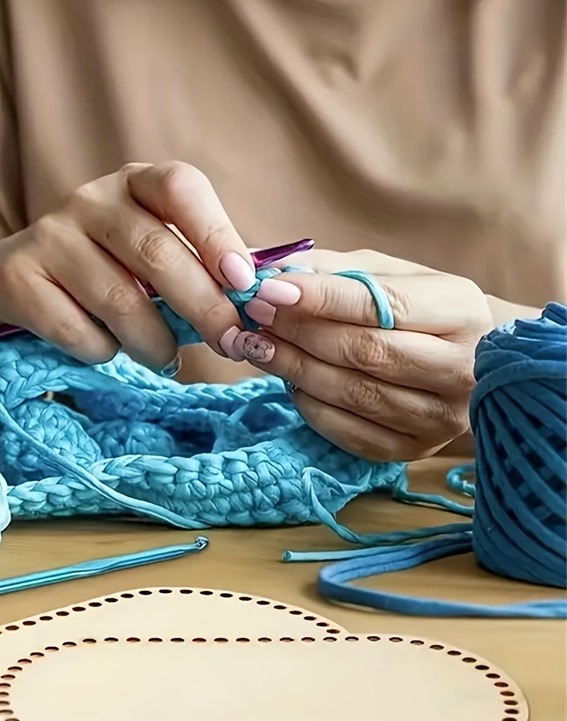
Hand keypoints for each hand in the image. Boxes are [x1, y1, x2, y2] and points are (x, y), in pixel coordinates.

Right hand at [0, 162, 295, 372]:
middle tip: (232, 345)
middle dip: (204, 307)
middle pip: (157, 251)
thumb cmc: (103, 275)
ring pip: (119, 299)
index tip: (243, 282)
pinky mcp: (16, 279)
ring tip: (166, 360)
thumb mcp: (150, 258)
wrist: (11, 287)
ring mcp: (47, 236)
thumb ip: (198, 268)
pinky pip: (77, 330)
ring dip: (154, 343)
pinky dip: (102, 353)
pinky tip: (106, 351)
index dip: (216, 233)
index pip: (180, 187)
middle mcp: (88, 199)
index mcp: (133, 184)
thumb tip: (262, 302)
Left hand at [227, 250, 493, 461]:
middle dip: (299, 332)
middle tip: (253, 314)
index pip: (383, 305)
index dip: (320, 298)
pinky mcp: (412, 450)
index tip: (268, 289)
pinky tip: (287, 379)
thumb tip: (270, 271)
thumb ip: (335, 270)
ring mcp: (439, 418)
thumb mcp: (390, 274)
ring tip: (257, 343)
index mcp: (461, 313)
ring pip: (352, 394)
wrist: (467, 363)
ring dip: (294, 367)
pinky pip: (347, 430)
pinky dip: (308, 403)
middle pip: (365, 353)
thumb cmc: (418, 309)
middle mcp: (459, 370)